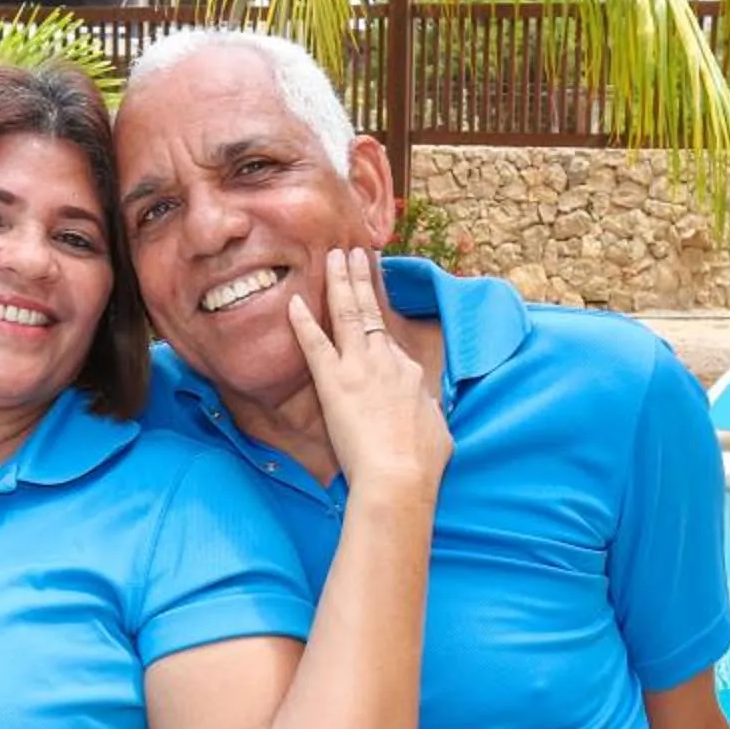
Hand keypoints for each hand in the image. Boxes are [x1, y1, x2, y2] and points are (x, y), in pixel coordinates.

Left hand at [286, 247, 450, 503]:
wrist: (400, 476)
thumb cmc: (421, 463)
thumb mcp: (437, 431)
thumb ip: (428, 414)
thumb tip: (429, 412)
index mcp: (410, 373)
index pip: (390, 339)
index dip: (382, 314)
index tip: (375, 294)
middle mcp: (386, 361)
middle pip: (372, 311)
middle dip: (362, 278)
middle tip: (355, 252)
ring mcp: (360, 368)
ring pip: (349, 313)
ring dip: (340, 282)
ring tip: (335, 256)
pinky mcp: (334, 382)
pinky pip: (315, 345)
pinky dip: (302, 322)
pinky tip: (292, 303)